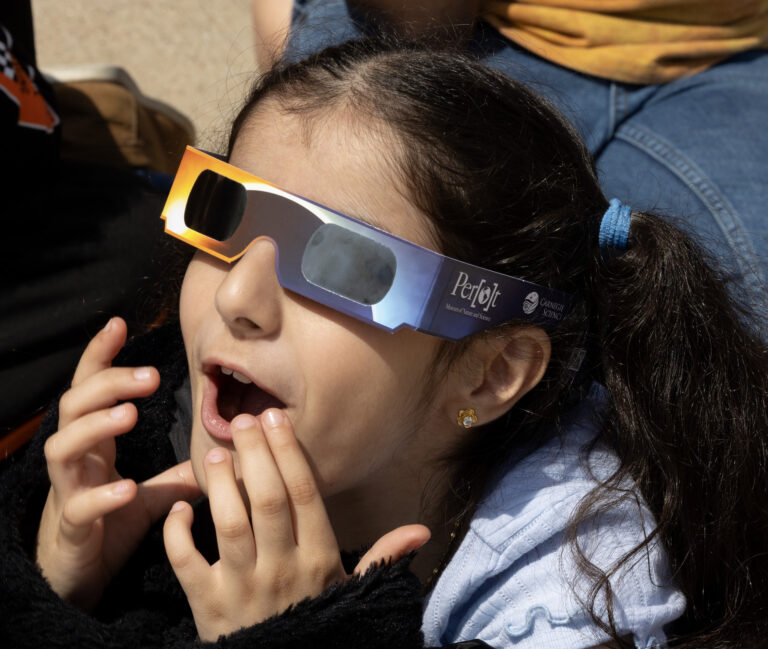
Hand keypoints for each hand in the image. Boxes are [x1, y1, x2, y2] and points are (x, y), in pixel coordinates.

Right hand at [36, 317, 201, 609]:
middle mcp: (77, 461)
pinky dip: (101, 495)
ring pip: (61, 448)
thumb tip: (221, 456)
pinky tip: (128, 487)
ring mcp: (68, 492)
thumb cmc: (109, 525)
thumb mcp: (150, 494)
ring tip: (130, 414)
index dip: (100, 356)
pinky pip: (78, 507)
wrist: (80, 577)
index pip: (91, 390)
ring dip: (96, 427)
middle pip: (73, 407)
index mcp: (95, 446)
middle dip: (107, 385)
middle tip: (150, 377)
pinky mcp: (72, 529)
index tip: (120, 323)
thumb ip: (176, 473)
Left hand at [163, 409, 429, 641]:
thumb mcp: (353, 590)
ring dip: (222, 485)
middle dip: (256, 455)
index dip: (290, 454)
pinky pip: (187, 563)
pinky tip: (180, 507)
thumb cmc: (316, 621)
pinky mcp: (207, 604)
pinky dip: (178, 533)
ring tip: (216, 454)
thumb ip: (383, 556)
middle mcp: (283, 569)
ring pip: (230, 524)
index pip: (306, 496)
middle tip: (243, 421)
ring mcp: (243, 586)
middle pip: (268, 501)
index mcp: (319, 559)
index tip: (276, 420)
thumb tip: (422, 531)